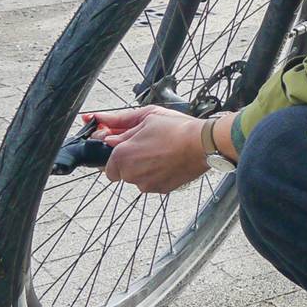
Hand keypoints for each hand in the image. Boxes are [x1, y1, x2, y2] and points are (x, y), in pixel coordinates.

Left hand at [83, 105, 207, 192]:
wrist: (203, 144)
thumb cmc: (177, 129)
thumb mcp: (147, 116)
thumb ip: (121, 122)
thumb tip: (103, 122)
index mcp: (122, 155)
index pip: (107, 166)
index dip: (118, 156)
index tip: (129, 149)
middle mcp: (130, 173)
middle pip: (122, 172)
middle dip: (131, 161)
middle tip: (149, 147)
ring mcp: (146, 184)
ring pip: (138, 178)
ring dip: (145, 168)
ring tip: (163, 152)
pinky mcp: (161, 189)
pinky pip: (153, 183)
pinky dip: (158, 175)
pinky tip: (169, 161)